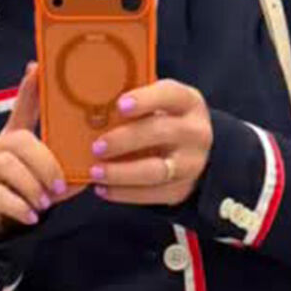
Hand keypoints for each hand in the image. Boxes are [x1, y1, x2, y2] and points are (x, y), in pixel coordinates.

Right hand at [0, 64, 81, 238]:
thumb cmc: (19, 181)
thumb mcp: (39, 166)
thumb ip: (62, 160)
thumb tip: (90, 160)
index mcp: (15, 134)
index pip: (22, 105)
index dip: (29, 87)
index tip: (37, 67)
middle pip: (19, 141)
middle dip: (44, 162)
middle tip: (60, 184)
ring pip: (7, 167)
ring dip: (32, 185)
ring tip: (46, 202)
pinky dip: (19, 207)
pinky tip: (32, 215)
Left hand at [89, 79, 212, 205]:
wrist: (194, 149)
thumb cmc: (165, 117)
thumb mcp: (158, 101)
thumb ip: (134, 101)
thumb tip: (95, 107)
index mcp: (188, 102)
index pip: (170, 95)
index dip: (145, 100)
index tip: (120, 105)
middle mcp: (195, 132)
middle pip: (160, 133)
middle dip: (125, 140)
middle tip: (97, 146)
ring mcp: (191, 164)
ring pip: (156, 171)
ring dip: (121, 173)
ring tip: (95, 172)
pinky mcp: (182, 189)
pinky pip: (152, 195)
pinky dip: (124, 193)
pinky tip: (102, 188)